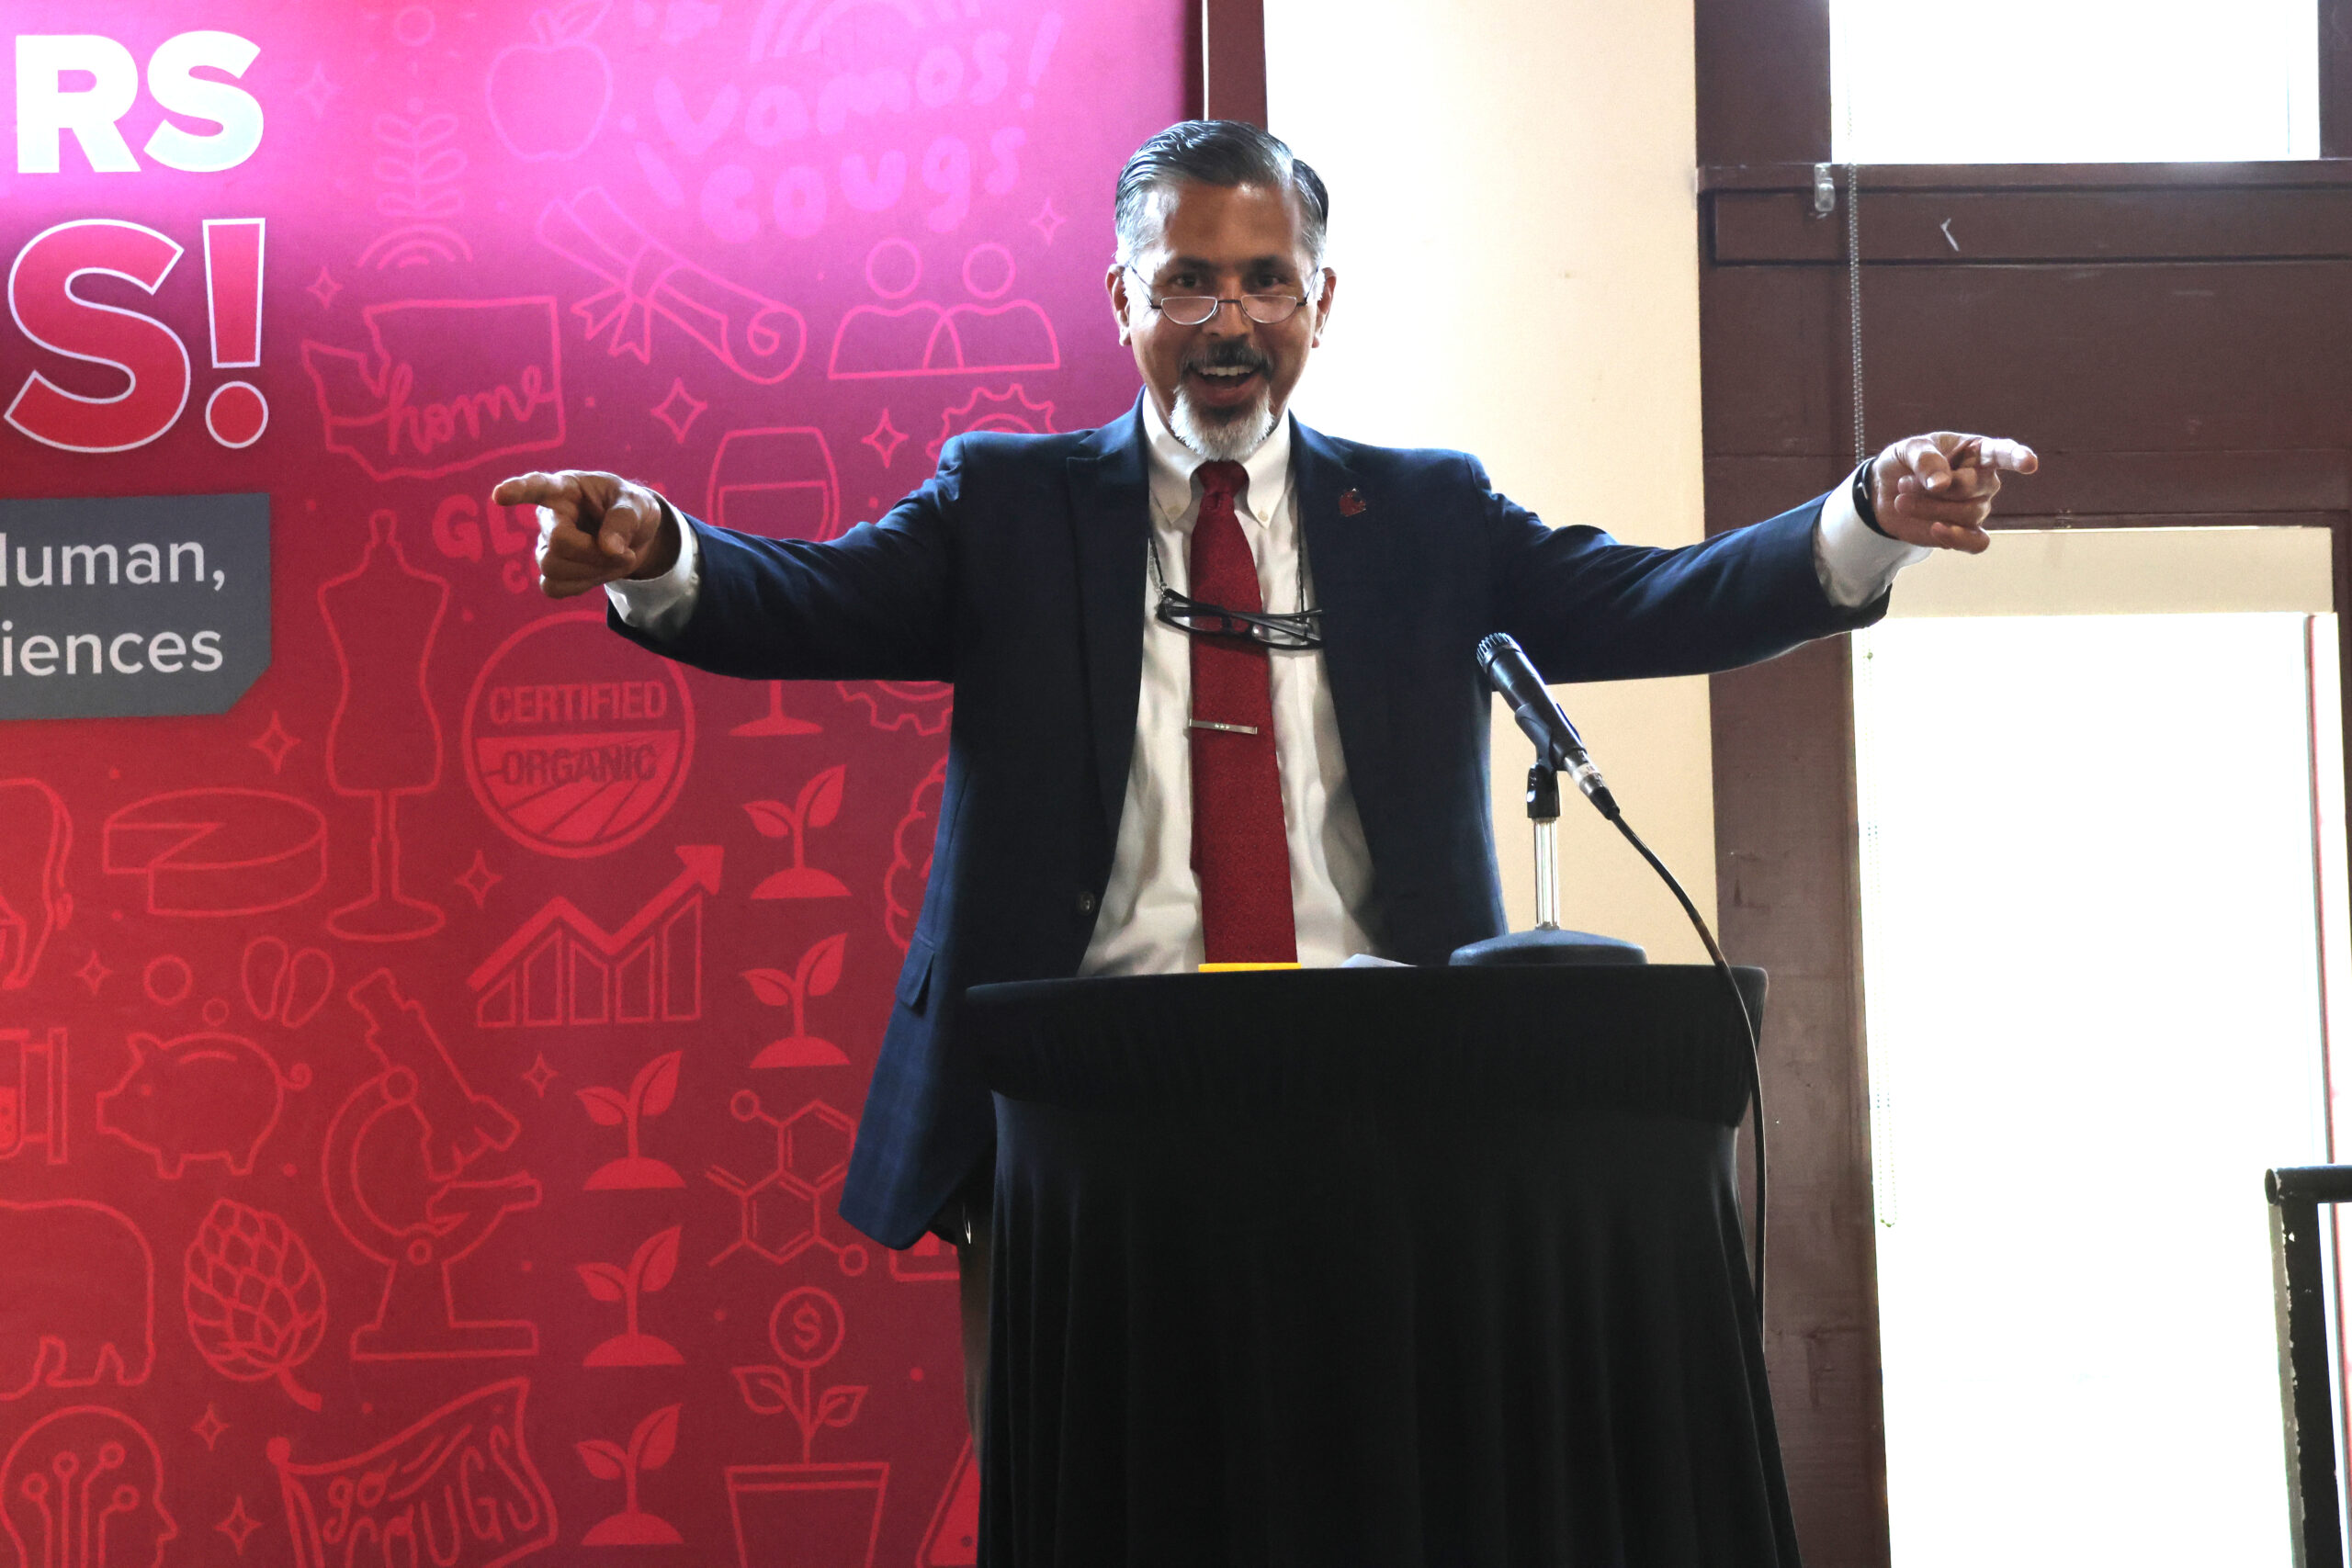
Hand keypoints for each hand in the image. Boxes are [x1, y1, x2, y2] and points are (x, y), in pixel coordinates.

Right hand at [490, 470, 678, 598]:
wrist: (636, 536)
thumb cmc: (631, 509)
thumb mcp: (637, 505)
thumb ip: (624, 521)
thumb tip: (608, 548)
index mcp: (566, 489)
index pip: (537, 487)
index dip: (518, 491)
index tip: (500, 496)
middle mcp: (549, 516)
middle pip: (557, 543)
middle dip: (596, 554)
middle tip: (626, 552)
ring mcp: (546, 544)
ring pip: (552, 568)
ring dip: (594, 571)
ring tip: (616, 559)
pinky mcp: (551, 570)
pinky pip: (553, 588)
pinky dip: (582, 585)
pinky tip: (597, 572)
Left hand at [1868, 432, 2037, 553]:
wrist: (1885, 492)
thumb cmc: (1905, 463)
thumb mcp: (1907, 450)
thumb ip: (1925, 460)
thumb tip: (1942, 484)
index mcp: (1978, 450)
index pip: (2004, 452)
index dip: (2018, 458)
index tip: (2028, 464)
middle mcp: (1985, 479)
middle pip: (1974, 488)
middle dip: (1934, 490)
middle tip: (1903, 485)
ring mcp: (1978, 507)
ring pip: (1969, 514)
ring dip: (1930, 509)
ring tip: (1902, 501)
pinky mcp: (1966, 532)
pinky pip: (1977, 542)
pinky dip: (1958, 538)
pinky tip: (1936, 530)